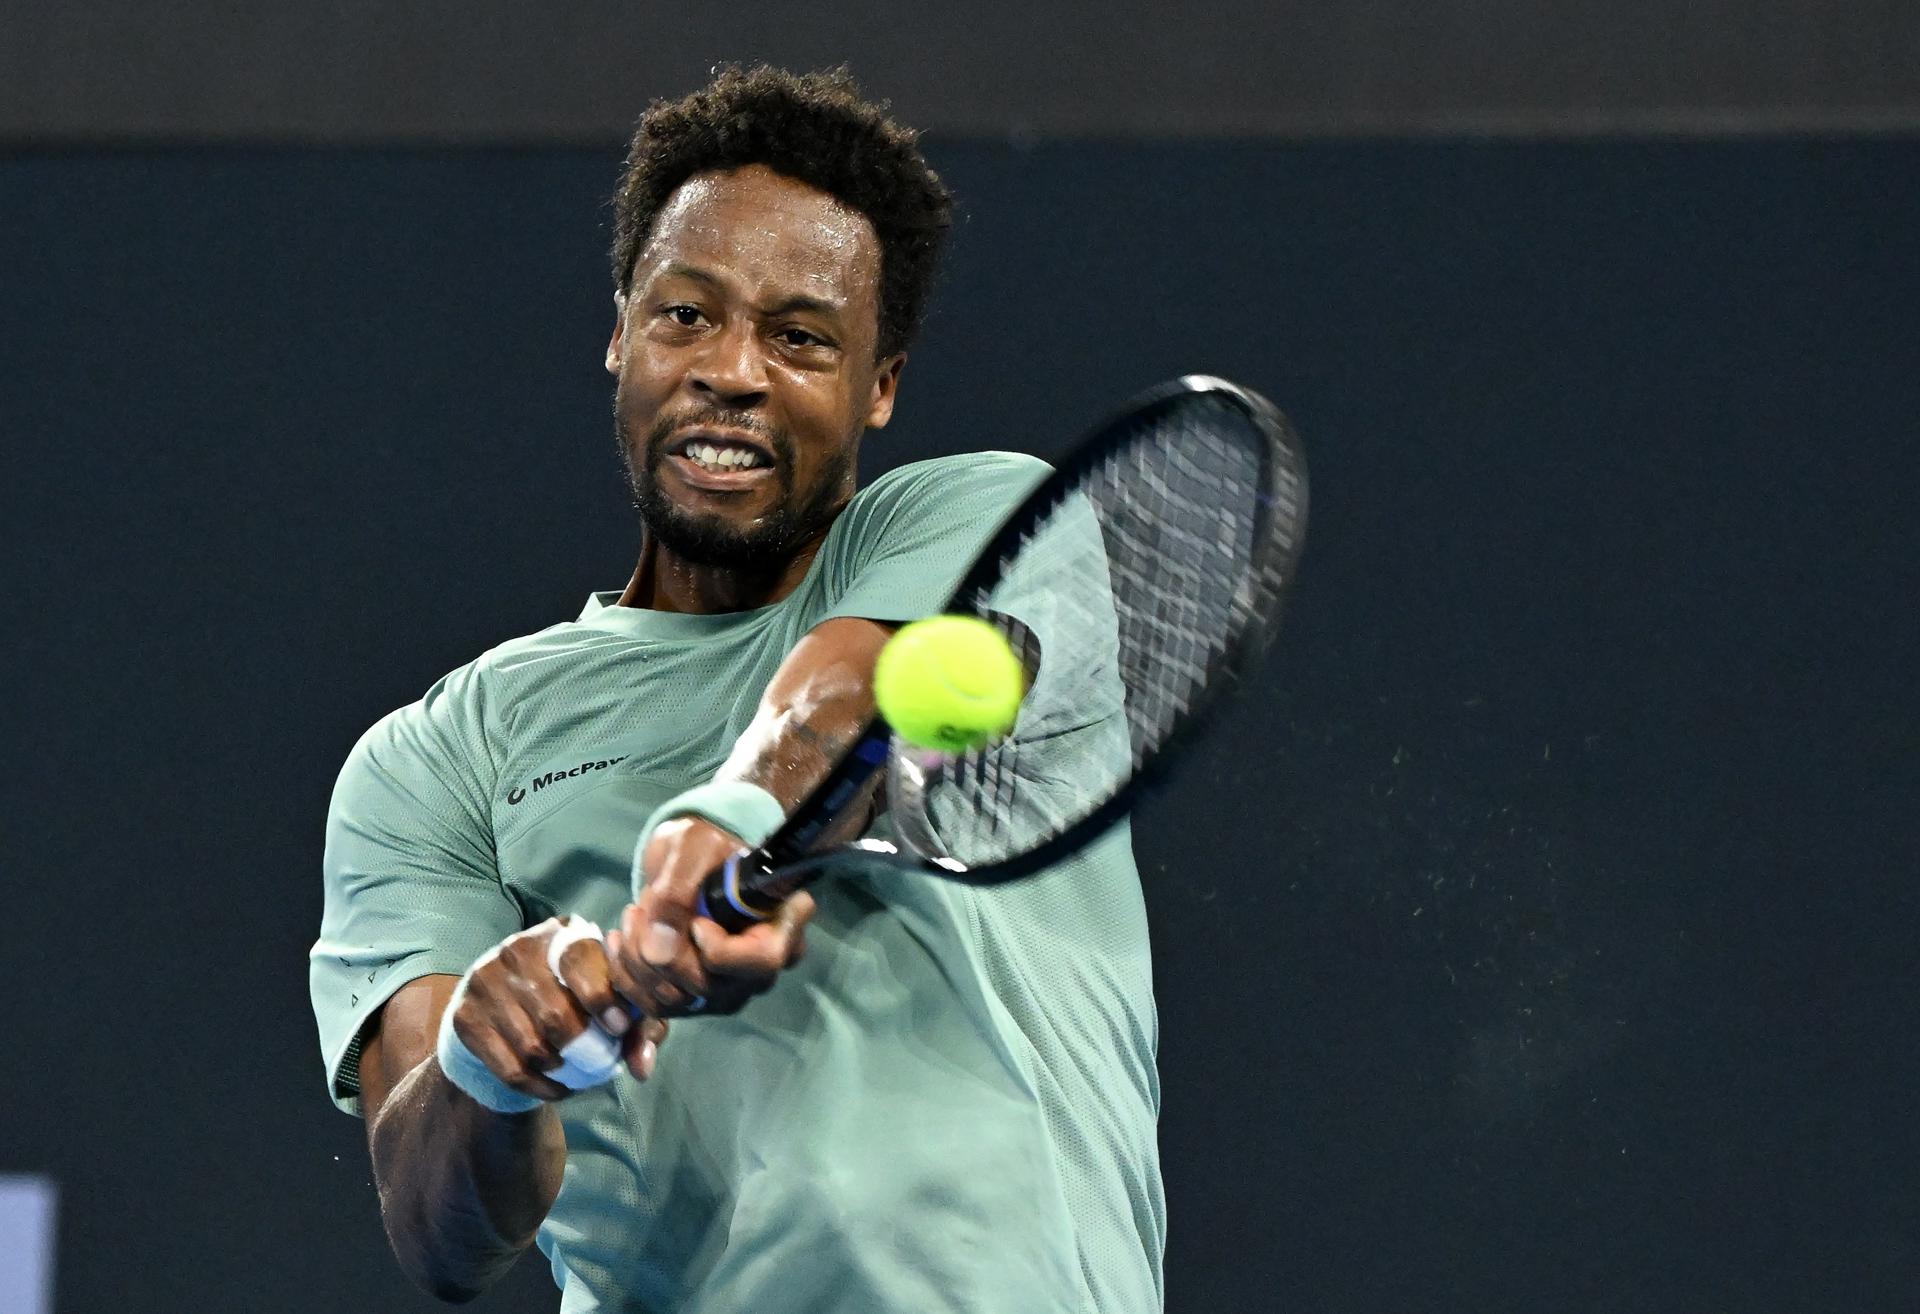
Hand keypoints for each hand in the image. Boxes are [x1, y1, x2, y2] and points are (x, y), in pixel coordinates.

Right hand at [447, 917, 668, 1102]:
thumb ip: (637, 1028)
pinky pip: (509, 1067)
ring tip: (576, 1073)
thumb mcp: (612, 1006)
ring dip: (562, 1070)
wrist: (507, 1016)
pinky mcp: (465, 1016)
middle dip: (584, 1047)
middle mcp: (517, 949)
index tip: (618, 1028)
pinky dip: (539, 1087)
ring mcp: (485, 980)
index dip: (603, 996)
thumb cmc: (574, 1004)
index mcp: (560, 935)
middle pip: (556, 1011)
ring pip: (533, 1045)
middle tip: (598, 1062)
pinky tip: (556, 1088)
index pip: (579, 957)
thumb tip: (641, 1066)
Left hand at [613, 815, 814, 1018]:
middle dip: (662, 951)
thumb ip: (677, 892)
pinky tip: (619, 940)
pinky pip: (655, 1005)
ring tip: (631, 916)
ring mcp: (726, 990)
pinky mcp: (693, 999)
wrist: (686, 861)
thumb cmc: (703, 847)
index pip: (762, 961)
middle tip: (641, 908)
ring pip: (676, 999)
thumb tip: (659, 949)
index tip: (696, 920)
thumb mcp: (692, 850)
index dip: (720, 950)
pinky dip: (627, 975)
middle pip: (710, 986)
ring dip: (638, 961)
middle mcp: (758, 969)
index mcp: (781, 927)